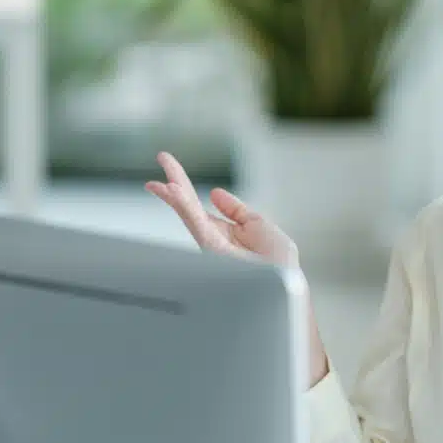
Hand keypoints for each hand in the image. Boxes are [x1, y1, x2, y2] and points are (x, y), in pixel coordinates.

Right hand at [146, 152, 329, 386]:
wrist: (285, 286)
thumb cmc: (278, 263)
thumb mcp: (259, 224)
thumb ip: (236, 209)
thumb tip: (213, 193)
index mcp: (223, 232)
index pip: (198, 206)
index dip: (185, 185)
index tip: (169, 164)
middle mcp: (212, 238)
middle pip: (188, 205)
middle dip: (174, 182)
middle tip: (162, 156)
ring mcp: (210, 244)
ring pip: (187, 213)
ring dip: (173, 194)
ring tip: (158, 180)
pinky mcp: (212, 249)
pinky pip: (195, 223)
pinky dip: (183, 206)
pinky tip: (172, 192)